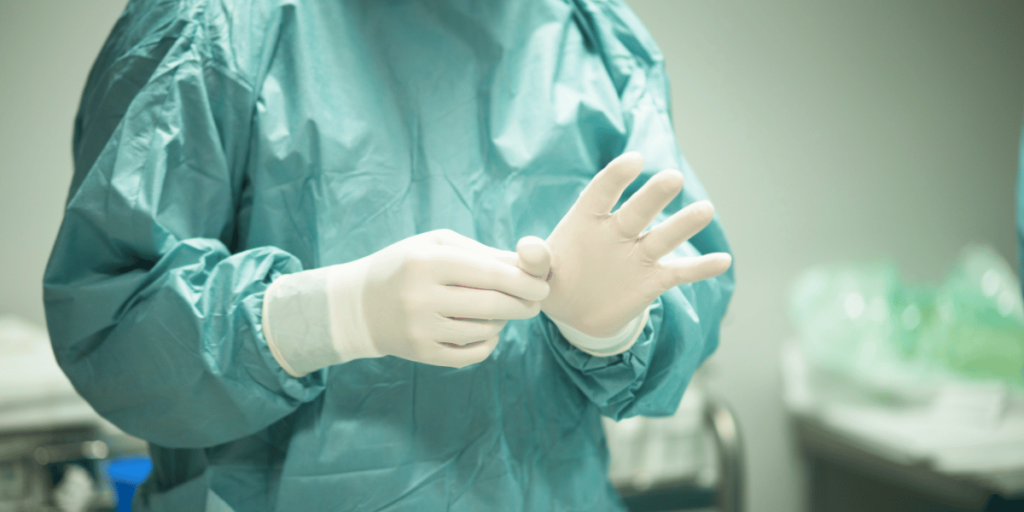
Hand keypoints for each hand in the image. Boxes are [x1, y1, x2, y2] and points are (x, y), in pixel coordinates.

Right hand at [361, 229, 550, 366]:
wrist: (359, 305)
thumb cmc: (408, 266)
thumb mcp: (437, 246)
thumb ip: (483, 253)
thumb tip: (530, 268)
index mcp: (427, 263)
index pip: (490, 274)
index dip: (524, 281)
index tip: (543, 286)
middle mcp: (421, 297)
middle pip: (493, 305)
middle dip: (523, 304)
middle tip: (534, 301)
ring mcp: (421, 329)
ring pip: (486, 330)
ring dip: (502, 321)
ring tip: (497, 310)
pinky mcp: (422, 354)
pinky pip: (473, 353)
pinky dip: (488, 342)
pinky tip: (485, 330)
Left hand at [541, 152, 731, 337]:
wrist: (572, 312)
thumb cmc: (553, 281)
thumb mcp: (536, 274)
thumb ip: (533, 260)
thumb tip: (527, 246)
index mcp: (587, 220)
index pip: (602, 192)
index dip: (617, 177)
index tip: (633, 160)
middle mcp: (617, 231)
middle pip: (638, 209)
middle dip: (654, 194)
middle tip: (672, 178)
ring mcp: (637, 254)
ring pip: (664, 235)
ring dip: (684, 224)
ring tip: (705, 210)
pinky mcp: (651, 280)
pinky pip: (678, 272)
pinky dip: (700, 268)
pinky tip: (723, 260)